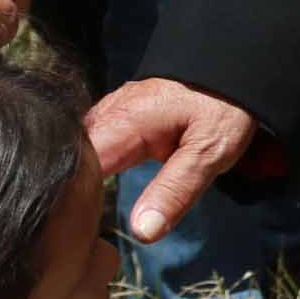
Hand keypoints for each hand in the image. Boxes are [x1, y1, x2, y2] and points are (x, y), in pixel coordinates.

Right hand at [88, 77, 257, 242]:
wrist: (230, 66)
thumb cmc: (222, 107)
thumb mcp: (208, 152)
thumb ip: (175, 191)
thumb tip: (141, 232)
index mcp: (124, 122)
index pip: (77, 164)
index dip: (72, 197)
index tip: (75, 228)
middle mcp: (107, 113)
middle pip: (71, 157)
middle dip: (70, 192)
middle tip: (75, 229)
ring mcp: (109, 111)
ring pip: (78, 150)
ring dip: (77, 180)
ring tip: (78, 216)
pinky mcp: (115, 115)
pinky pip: (91, 142)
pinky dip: (90, 166)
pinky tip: (92, 190)